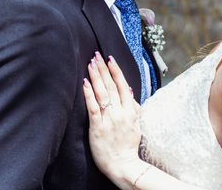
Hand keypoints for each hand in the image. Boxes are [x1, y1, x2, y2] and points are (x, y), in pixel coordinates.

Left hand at [83, 52, 143, 185]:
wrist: (124, 166)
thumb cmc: (128, 145)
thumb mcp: (136, 123)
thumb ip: (133, 106)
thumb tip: (129, 89)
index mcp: (131, 110)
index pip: (123, 85)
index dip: (116, 71)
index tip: (110, 58)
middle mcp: (121, 112)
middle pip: (111, 86)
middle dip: (103, 69)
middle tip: (96, 55)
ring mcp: (109, 119)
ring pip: (102, 93)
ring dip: (96, 76)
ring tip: (91, 63)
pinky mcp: (98, 127)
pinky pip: (93, 107)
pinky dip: (89, 94)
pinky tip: (85, 82)